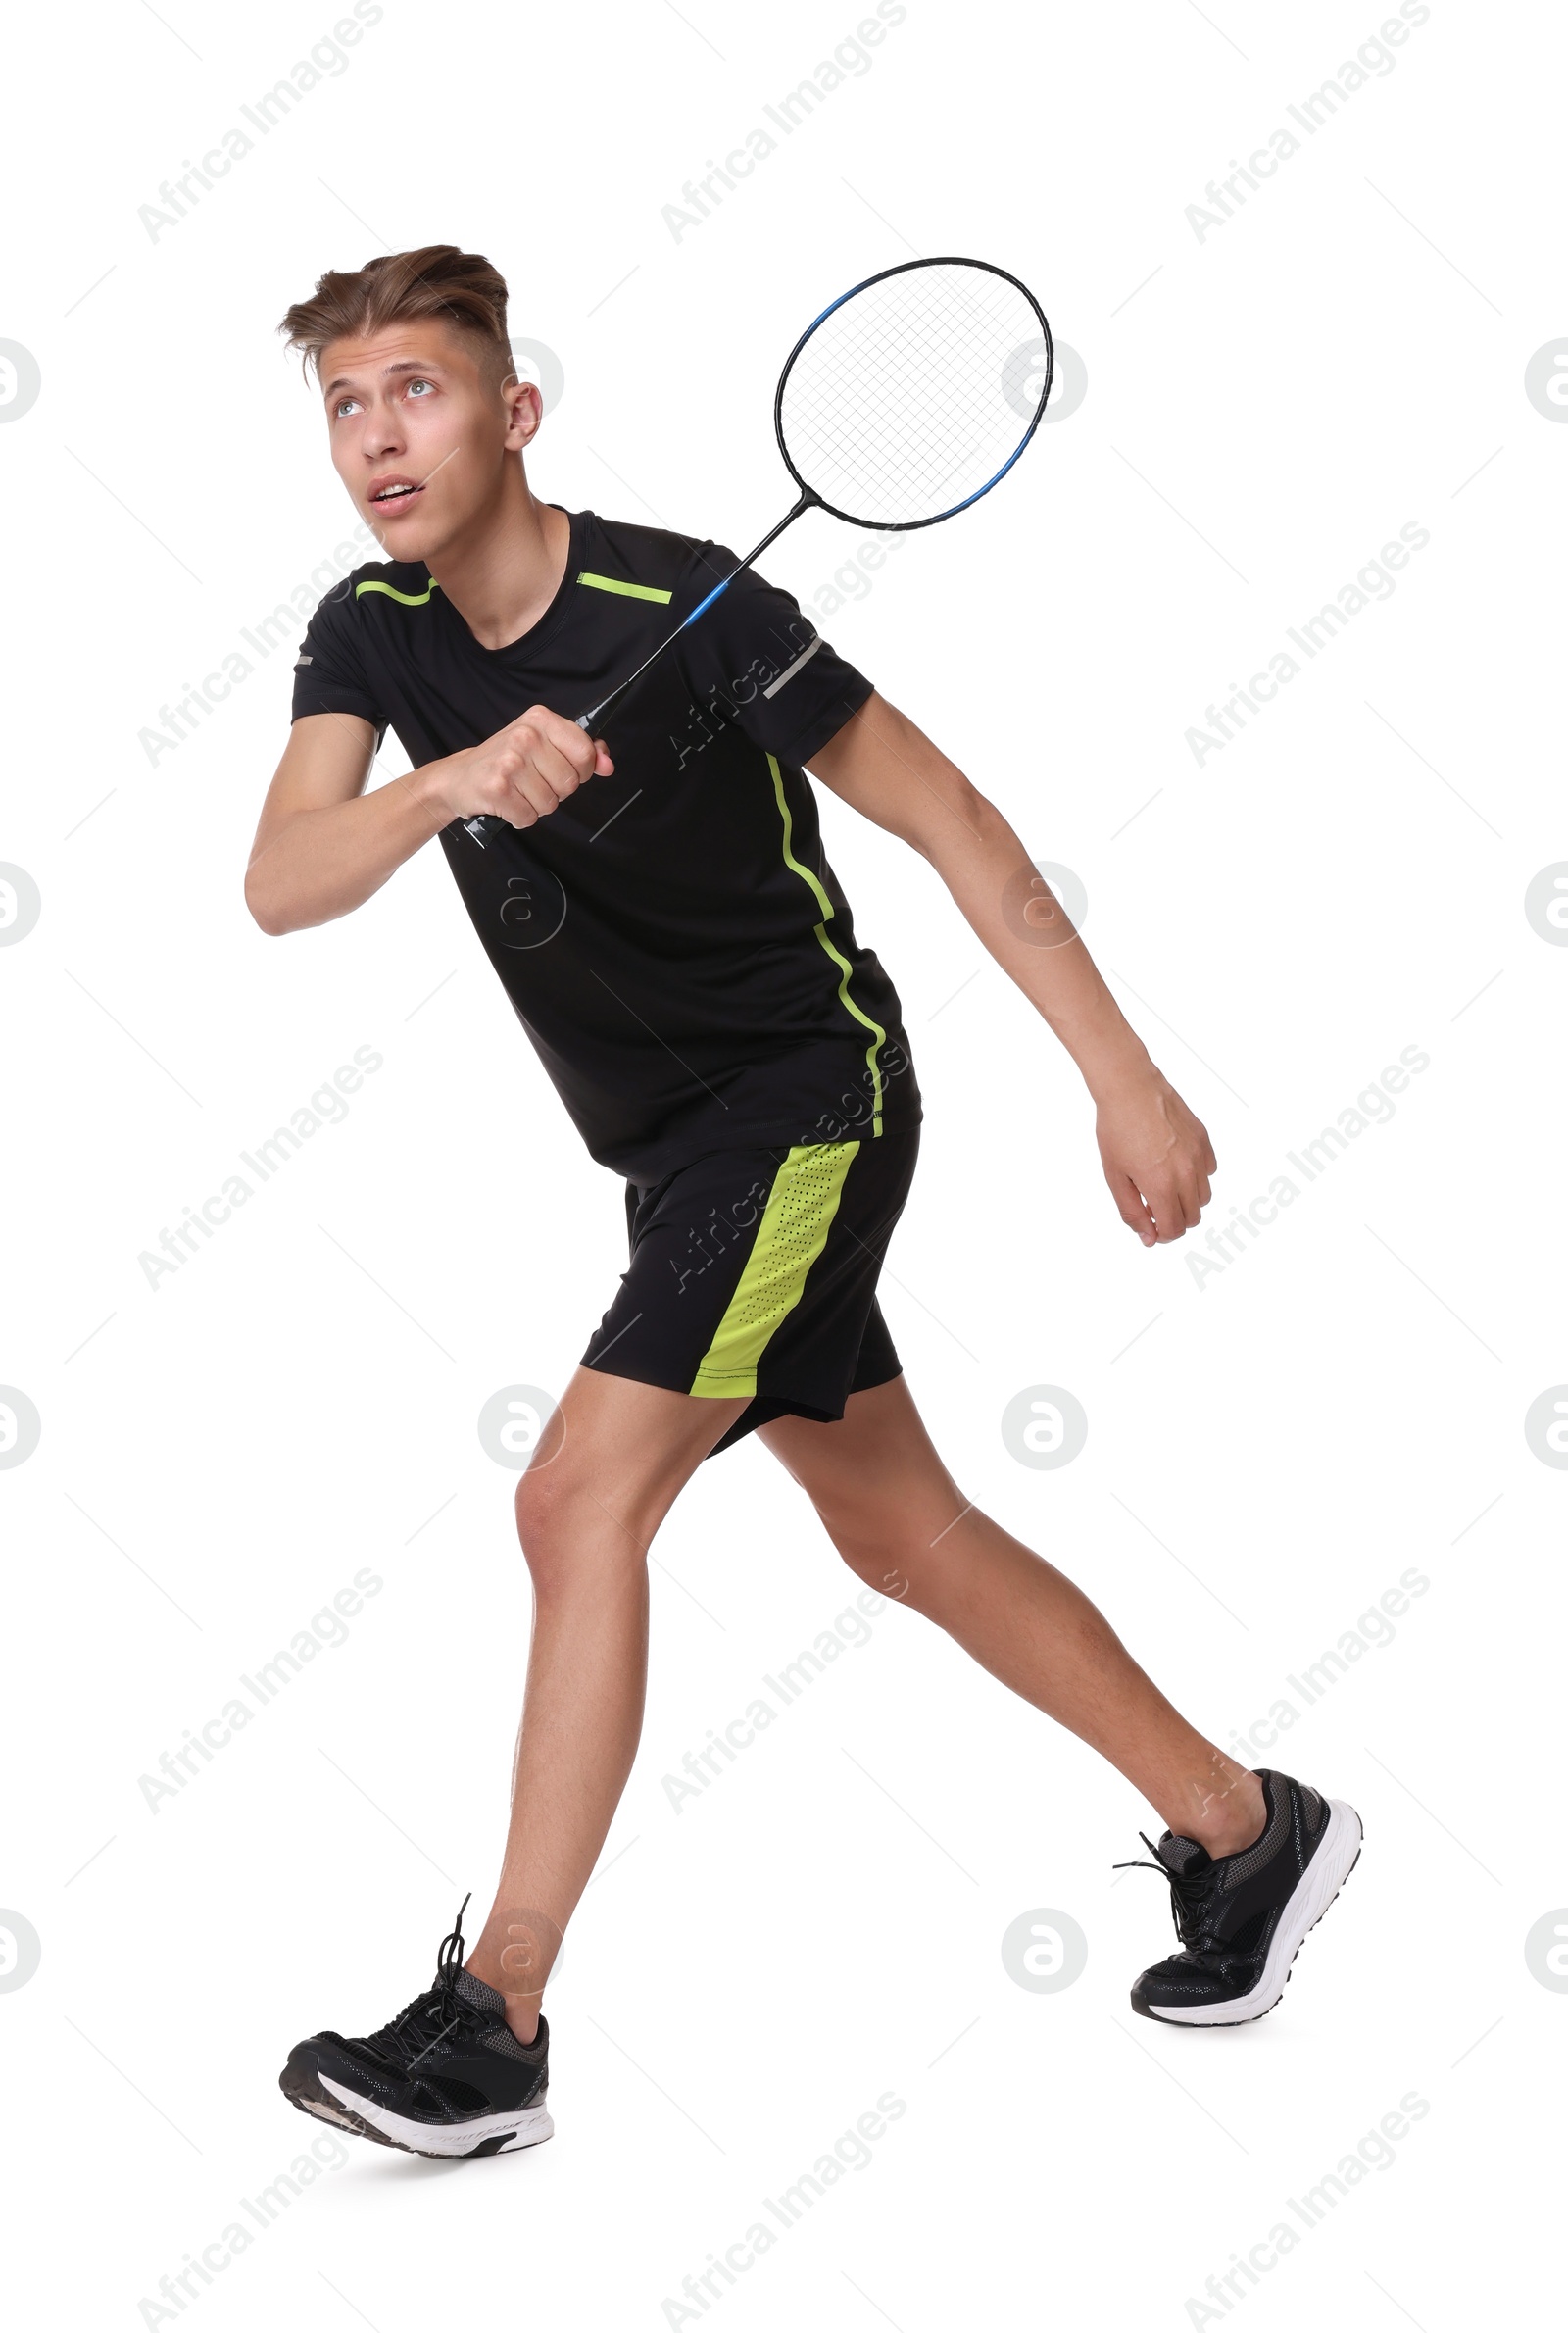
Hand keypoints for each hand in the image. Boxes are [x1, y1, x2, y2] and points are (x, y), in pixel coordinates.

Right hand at [427, 705, 612, 829]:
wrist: (458, 777)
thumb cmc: (505, 761)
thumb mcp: (544, 745)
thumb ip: (581, 751)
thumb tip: (608, 765)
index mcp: (540, 719)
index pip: (585, 751)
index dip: (581, 770)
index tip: (562, 769)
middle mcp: (525, 736)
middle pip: (570, 782)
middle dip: (556, 791)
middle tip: (532, 781)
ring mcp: (510, 761)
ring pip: (551, 803)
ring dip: (537, 806)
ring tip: (518, 791)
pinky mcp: (497, 788)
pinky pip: (529, 817)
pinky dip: (520, 817)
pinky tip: (507, 802)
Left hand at [1095, 1066, 1215, 1245]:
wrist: (1130, 1089)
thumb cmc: (1116, 1130)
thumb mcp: (1114, 1176)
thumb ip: (1131, 1211)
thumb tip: (1148, 1238)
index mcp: (1160, 1185)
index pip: (1174, 1229)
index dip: (1161, 1235)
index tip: (1151, 1227)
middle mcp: (1185, 1173)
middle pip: (1192, 1218)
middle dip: (1174, 1220)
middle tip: (1153, 1206)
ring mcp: (1198, 1156)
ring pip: (1204, 1197)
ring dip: (1186, 1200)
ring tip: (1163, 1184)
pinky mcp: (1204, 1140)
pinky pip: (1210, 1171)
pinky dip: (1197, 1177)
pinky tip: (1175, 1164)